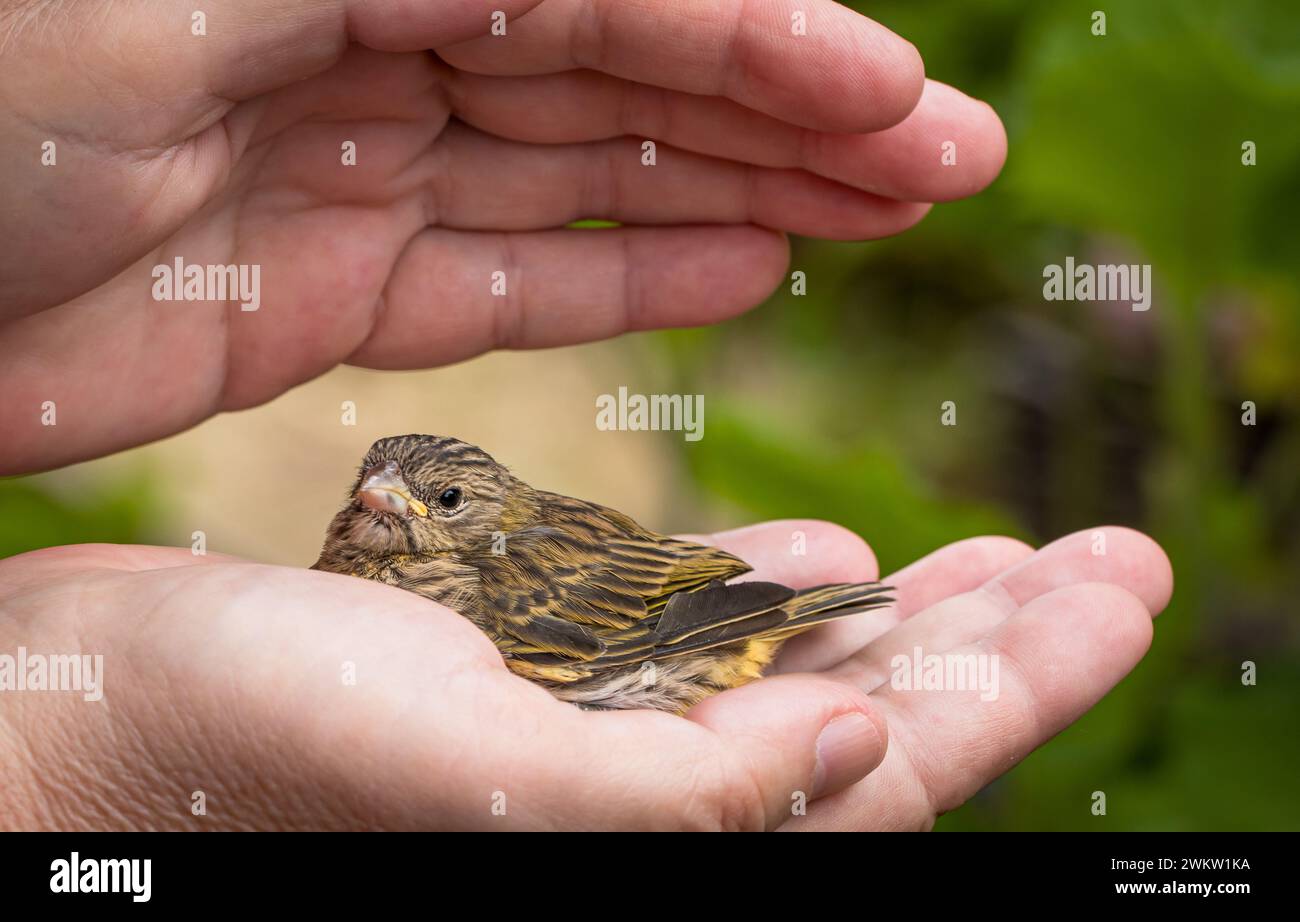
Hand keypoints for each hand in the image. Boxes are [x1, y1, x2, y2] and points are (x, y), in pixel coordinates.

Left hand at [0, 0, 1005, 473]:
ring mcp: (353, 165)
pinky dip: (627, 277)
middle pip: (627, 70)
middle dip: (795, 112)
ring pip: (589, 176)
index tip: (895, 96)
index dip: (766, 35)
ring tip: (878, 212)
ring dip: (741, 192)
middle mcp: (367, 31)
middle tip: (945, 162)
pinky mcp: (325, 290)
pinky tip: (742, 268)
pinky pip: (508, 279)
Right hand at [0, 522, 1168, 830]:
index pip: (894, 775)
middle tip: (1112, 565)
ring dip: (908, 618)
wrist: (90, 719)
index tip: (1116, 596)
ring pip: (795, 677)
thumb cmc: (245, 756)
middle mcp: (643, 806)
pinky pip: (684, 639)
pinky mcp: (529, 681)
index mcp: (655, 848)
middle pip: (877, 727)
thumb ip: (683, 795)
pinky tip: (837, 570)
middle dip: (1003, 645)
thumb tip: (868, 752)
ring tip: (1009, 564)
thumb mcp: (483, 784)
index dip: (1019, 685)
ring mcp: (588, 739)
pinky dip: (766, 598)